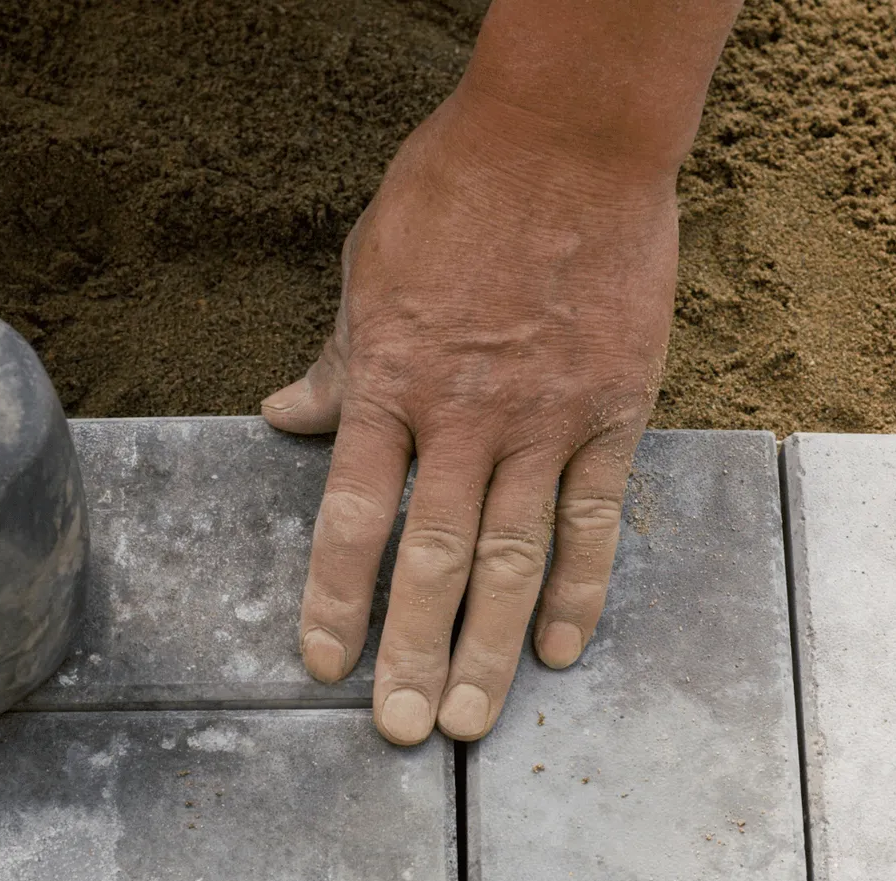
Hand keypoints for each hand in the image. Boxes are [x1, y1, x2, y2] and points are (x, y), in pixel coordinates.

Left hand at [262, 86, 677, 745]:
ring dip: (487, 648)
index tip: (325, 665)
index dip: (334, 598)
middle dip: (412, 654)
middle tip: (403, 731)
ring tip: (470, 720)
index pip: (352, 517)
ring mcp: (543, 420)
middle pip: (431, 560)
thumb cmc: (457, 188)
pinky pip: (593, 518)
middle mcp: (463, 417)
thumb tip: (283, 416)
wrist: (570, 135)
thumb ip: (337, 360)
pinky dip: (577, 588)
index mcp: (391, 381)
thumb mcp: (370, 267)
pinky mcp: (612, 411)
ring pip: (510, 558)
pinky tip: (559, 649)